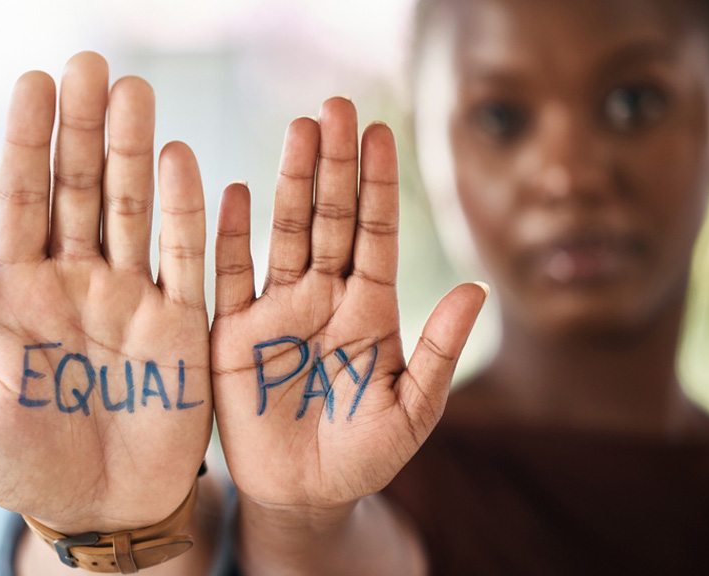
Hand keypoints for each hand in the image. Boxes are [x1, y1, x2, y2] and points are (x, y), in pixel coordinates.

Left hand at [0, 52, 211, 534]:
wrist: (99, 510)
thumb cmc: (23, 463)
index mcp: (18, 292)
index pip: (22, 200)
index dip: (27, 143)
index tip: (33, 83)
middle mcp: (76, 280)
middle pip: (79, 188)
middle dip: (83, 127)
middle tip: (90, 64)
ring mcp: (130, 296)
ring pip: (130, 208)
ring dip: (134, 151)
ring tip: (134, 90)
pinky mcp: (179, 324)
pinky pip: (184, 259)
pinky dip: (185, 213)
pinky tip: (181, 160)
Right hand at [212, 98, 486, 512]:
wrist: (304, 497)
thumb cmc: (364, 456)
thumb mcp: (411, 412)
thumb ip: (438, 353)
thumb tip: (478, 289)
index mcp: (370, 311)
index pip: (375, 235)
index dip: (378, 186)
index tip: (381, 133)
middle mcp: (324, 299)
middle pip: (331, 219)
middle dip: (335, 164)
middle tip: (337, 106)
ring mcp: (277, 312)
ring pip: (285, 234)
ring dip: (291, 183)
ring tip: (299, 131)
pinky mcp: (234, 334)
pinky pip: (230, 278)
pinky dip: (230, 238)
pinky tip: (235, 194)